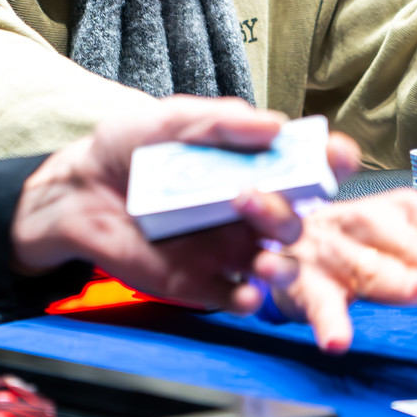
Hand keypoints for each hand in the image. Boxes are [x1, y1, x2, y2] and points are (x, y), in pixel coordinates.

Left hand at [9, 98, 360, 315]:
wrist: (78, 189)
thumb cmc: (128, 148)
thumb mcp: (171, 119)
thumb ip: (221, 121)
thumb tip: (275, 125)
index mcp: (251, 166)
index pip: (305, 165)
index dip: (330, 160)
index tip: (338, 154)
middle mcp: (249, 209)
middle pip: (296, 219)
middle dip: (289, 210)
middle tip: (250, 196)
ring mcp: (229, 248)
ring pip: (279, 263)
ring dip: (282, 262)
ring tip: (264, 256)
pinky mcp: (202, 283)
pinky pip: (238, 297)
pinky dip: (250, 297)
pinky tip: (247, 290)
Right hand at [258, 191, 416, 351]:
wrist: (284, 242)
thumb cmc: (369, 247)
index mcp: (401, 210)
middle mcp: (366, 220)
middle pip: (401, 236)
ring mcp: (332, 250)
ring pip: (363, 263)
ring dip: (390, 275)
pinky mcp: (301, 281)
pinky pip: (314, 299)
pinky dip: (325, 319)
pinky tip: (338, 340)